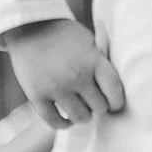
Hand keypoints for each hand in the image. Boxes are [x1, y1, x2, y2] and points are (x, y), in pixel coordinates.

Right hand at [5, 18, 124, 129]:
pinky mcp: (37, 95)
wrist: (30, 27)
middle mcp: (77, 76)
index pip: (115, 92)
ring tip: (81, 108)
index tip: (114, 103)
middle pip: (99, 107)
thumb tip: (120, 84)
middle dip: (99, 105)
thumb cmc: (66, 35)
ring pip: (80, 117)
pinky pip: (55, 121)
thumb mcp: (91, 41)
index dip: (117, 102)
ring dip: (83, 115)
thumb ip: (103, 62)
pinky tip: (66, 119)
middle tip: (94, 101)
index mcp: (94, 61)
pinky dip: (63, 124)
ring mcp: (56, 87)